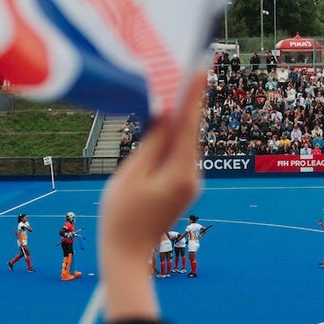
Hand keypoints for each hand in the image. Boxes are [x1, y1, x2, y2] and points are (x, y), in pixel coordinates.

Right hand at [99, 81, 203, 319]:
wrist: (127, 257)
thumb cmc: (121, 216)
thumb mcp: (132, 174)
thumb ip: (152, 142)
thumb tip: (166, 114)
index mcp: (181, 173)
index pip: (190, 124)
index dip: (194, 92)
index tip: (202, 66)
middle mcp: (193, 177)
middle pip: (187, 132)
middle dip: (183, 102)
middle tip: (183, 67)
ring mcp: (190, 184)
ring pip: (181, 144)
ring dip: (173, 122)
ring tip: (168, 90)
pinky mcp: (182, 188)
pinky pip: (177, 156)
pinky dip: (169, 140)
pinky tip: (160, 125)